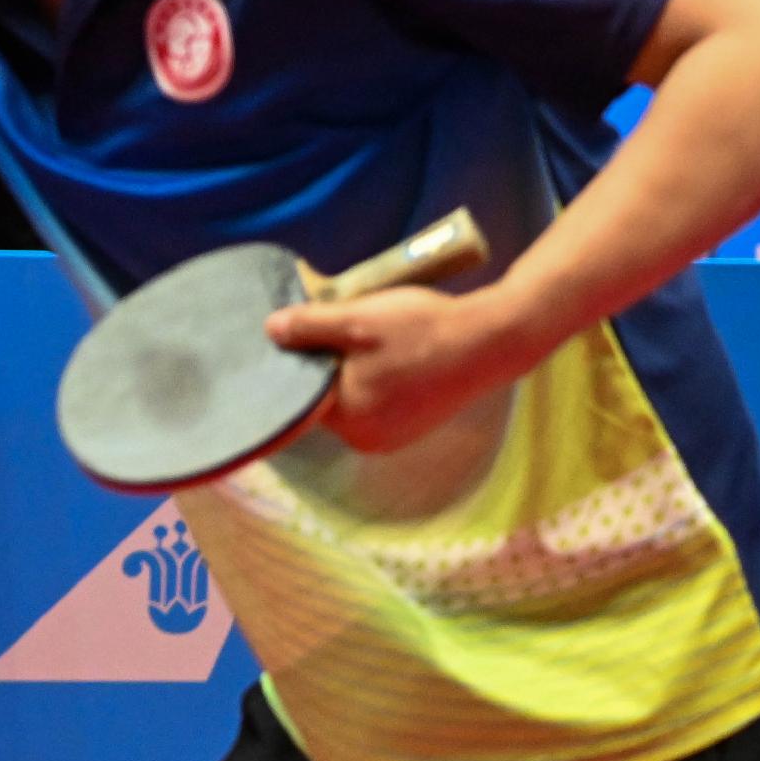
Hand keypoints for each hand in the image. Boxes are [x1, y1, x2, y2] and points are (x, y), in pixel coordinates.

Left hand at [264, 286, 534, 455]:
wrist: (490, 341)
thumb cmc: (420, 331)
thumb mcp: (355, 320)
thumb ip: (308, 327)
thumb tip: (268, 330)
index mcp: (349, 422)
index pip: (301, 396)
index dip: (296, 362)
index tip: (296, 335)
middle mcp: (367, 440)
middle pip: (326, 398)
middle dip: (325, 364)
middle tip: (333, 327)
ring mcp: (393, 436)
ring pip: (351, 396)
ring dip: (350, 369)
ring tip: (363, 336)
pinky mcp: (413, 425)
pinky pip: (376, 400)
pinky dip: (374, 377)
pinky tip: (387, 351)